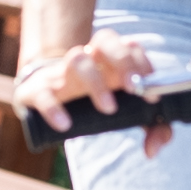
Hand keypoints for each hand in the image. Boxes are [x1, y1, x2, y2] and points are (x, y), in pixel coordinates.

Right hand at [15, 31, 170, 158]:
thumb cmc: (93, 106)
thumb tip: (153, 150)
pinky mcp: (37, 91)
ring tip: (109, 109)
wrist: (42, 105)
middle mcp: (87, 59)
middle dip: (122, 59)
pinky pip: (43, 93)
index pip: (130, 46)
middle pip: (105, 39)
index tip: (152, 94)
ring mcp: (60, 72)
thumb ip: (151, 131)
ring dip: (95, 81)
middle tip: (132, 88)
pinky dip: (54, 107)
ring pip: (76, 58)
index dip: (143, 65)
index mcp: (110, 60)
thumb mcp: (128, 117)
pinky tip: (65, 124)